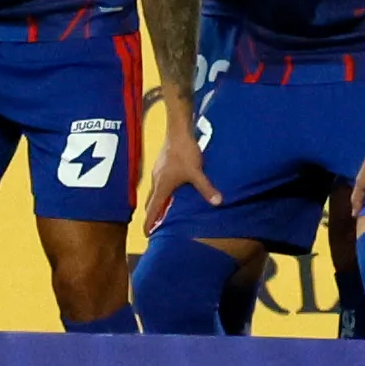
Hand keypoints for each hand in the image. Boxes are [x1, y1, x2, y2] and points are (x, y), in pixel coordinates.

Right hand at [138, 94, 212, 226]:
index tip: (147, 235)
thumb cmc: (184, 152)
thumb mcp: (196, 172)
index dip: (149, 223)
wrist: (178, 130)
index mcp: (161, 187)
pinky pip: (158, 182)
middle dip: (152, 215)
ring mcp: (157, 171)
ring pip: (154, 192)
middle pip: (150, 203)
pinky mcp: (161, 164)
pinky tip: (171, 189)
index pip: (152, 210)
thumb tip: (218, 202)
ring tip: (163, 211)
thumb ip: (206, 188)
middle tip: (155, 227)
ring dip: (157, 202)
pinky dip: (161, 191)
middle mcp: (156, 181)